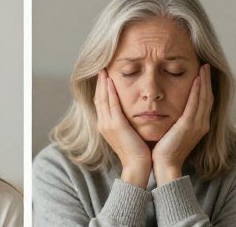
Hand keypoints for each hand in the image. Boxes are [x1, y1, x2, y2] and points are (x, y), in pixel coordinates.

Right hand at [94, 71, 151, 187]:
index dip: (100, 88)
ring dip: (102, 83)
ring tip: (104, 70)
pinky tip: (111, 80)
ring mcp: (107, 124)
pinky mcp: (116, 125)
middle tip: (101, 68)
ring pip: (102, 98)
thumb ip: (125, 121)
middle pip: (98, 98)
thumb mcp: (128, 133)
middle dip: (99, 83)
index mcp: (104, 126)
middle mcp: (103, 123)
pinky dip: (110, 91)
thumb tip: (130, 111)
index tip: (103, 76)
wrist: (137, 166)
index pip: (100, 102)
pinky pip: (111, 103)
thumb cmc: (137, 150)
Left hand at [152, 64, 213, 184]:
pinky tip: (196, 79)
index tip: (203, 72)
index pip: (205, 101)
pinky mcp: (188, 126)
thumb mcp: (175, 129)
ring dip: (204, 81)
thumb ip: (179, 118)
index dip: (206, 86)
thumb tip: (173, 105)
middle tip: (206, 65)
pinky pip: (194, 104)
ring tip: (203, 67)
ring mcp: (197, 125)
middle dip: (207, 80)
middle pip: (208, 97)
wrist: (165, 165)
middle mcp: (202, 124)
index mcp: (200, 125)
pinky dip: (197, 91)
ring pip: (204, 98)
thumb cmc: (166, 148)